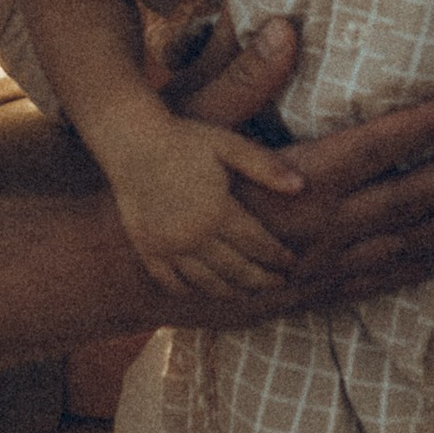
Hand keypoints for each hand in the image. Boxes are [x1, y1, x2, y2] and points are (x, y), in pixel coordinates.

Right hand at [111, 118, 307, 298]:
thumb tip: (302, 186)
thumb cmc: (185, 139)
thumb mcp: (229, 145)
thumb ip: (265, 167)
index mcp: (218, 211)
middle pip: (237, 270)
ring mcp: (168, 247)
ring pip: (207, 283)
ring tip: (247, 293)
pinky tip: (204, 291)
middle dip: (262, 280)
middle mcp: (193, 236)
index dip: (278, 256)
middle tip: (278, 284)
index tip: (291, 262)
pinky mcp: (147, 249)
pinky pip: (172, 283)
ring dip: (231, 292)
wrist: (131, 142)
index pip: (258, 245)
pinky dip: (191, 292)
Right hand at [166, 18, 433, 309]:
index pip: (381, 146)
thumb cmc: (170, 181)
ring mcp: (318, 266)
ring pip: (402, 244)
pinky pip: (372, 283)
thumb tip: (282, 27)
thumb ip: (248, 78)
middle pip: (409, 199)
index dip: (430, 125)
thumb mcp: (203, 122)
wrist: (133, 266)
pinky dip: (409, 270)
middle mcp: (320, 227)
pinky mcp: (307, 293)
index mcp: (301, 180)